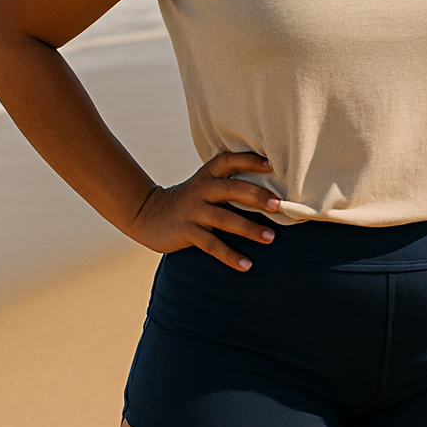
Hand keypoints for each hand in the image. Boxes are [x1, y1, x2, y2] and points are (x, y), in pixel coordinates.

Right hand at [127, 151, 282, 270]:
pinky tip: (246, 265)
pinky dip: (230, 256)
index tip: (272, 164)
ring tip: (270, 238)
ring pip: (225, 218)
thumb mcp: (204, 186)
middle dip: (257, 196)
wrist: (148, 215)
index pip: (229, 161)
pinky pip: (212, 245)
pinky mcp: (186, 231)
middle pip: (232, 189)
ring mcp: (193, 211)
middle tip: (279, 205)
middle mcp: (201, 189)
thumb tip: (270, 190)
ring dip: (249, 228)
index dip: (249, 160)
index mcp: (207, 175)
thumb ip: (228, 184)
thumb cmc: (190, 201)